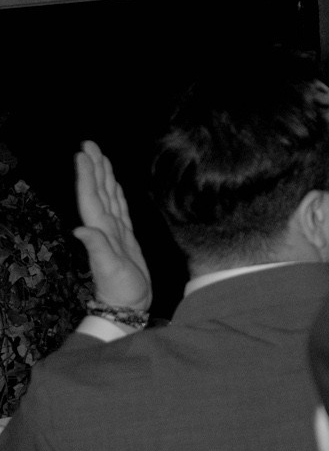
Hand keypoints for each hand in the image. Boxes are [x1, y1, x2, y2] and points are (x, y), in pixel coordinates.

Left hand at [73, 141, 150, 315]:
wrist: (127, 306)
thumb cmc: (120, 289)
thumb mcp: (109, 270)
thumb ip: (97, 248)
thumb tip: (80, 229)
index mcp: (101, 231)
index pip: (92, 198)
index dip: (87, 176)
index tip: (83, 154)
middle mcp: (105, 227)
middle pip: (98, 191)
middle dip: (94, 167)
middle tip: (90, 144)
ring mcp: (115, 232)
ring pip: (108, 196)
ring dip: (103, 176)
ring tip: (100, 156)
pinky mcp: (125, 237)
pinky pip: (120, 208)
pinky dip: (116, 193)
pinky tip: (115, 184)